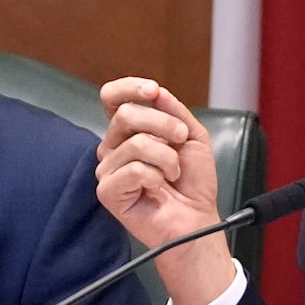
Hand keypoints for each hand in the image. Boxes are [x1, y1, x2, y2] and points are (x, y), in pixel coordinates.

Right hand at [96, 77, 236, 304]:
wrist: (197, 217)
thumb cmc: (193, 182)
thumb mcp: (192, 136)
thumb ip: (175, 111)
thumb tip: (157, 92)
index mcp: (129, 131)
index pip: (112, 97)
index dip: (129, 87)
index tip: (153, 91)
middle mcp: (114, 147)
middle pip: (127, 114)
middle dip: (164, 124)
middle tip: (180, 141)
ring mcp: (108, 169)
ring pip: (136, 143)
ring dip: (167, 158)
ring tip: (173, 173)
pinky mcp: (107, 191)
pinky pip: (134, 169)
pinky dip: (156, 176)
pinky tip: (159, 188)